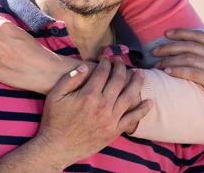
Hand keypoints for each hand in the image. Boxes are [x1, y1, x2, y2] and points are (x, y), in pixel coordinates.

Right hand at [35, 57, 151, 168]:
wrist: (57, 147)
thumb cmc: (54, 120)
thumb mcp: (55, 95)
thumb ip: (69, 79)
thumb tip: (84, 66)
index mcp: (88, 95)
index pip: (102, 72)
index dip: (105, 62)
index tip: (106, 57)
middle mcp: (102, 106)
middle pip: (118, 81)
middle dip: (121, 67)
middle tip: (120, 60)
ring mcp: (110, 119)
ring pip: (128, 97)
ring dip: (136, 83)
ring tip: (141, 73)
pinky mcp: (114, 131)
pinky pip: (132, 119)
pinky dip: (142, 110)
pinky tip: (149, 102)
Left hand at [153, 29, 203, 123]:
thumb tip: (193, 53)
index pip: (198, 35)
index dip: (180, 32)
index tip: (165, 33)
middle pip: (189, 45)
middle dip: (168, 46)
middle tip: (154, 51)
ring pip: (188, 58)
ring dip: (169, 60)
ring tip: (158, 65)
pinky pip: (192, 72)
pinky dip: (177, 71)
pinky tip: (167, 73)